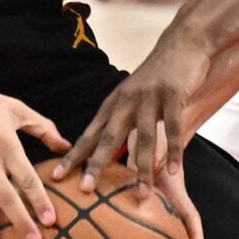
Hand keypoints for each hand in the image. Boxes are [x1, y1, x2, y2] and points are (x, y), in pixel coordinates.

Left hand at [56, 30, 209, 191]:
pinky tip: (173, 171)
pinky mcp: (173, 94)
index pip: (89, 134)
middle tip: (85, 189)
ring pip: (143, 138)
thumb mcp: (133, 96)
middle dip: (96, 165)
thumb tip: (108, 152)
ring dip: (142, 168)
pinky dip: (173, 151)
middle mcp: (127, 101)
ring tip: (140, 195)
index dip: (72, 156)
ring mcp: (150, 97)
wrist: (183, 43)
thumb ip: (123, 122)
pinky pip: (172, 128)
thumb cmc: (157, 75)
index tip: (55, 176)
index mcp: (114, 103)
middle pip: (108, 137)